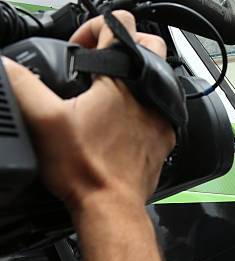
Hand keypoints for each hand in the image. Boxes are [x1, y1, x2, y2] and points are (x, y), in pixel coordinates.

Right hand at [2, 11, 173, 211]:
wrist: (111, 206)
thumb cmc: (85, 170)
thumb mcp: (42, 120)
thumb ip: (23, 84)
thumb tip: (9, 67)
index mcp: (122, 81)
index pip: (119, 25)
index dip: (93, 29)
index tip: (79, 50)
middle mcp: (150, 95)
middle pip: (149, 45)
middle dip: (122, 48)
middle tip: (97, 67)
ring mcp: (162, 117)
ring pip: (156, 79)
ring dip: (132, 79)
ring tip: (104, 94)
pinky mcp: (165, 137)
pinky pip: (159, 109)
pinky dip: (141, 107)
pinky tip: (118, 121)